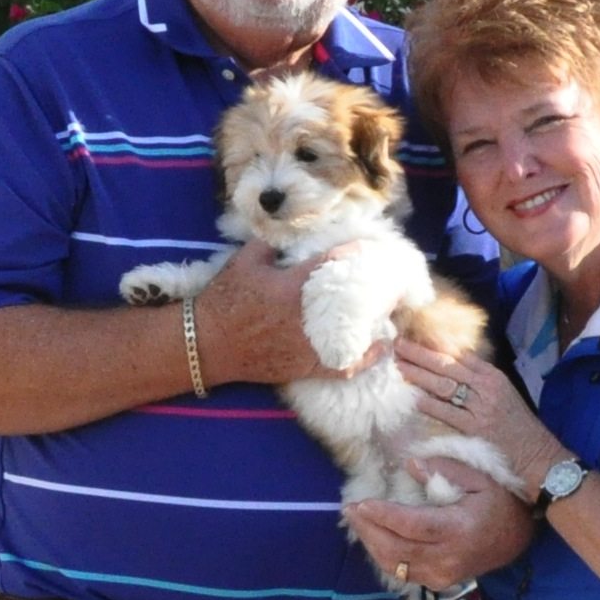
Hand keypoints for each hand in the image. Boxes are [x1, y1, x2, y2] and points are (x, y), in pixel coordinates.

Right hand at [198, 241, 387, 385]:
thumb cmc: (224, 300)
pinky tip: (381, 348)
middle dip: (374, 290)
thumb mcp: (243, 262)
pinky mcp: (304, 366)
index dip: (354, 254)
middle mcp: (305, 318)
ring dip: (373, 322)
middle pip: (351, 302)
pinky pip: (342, 366)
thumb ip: (269, 245)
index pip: (332, 265)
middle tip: (393, 280)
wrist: (207, 344)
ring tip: (390, 310)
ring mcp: (307, 345)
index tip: (370, 247)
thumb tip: (288, 233)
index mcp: (291, 287)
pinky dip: (364, 359)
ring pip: (352, 334)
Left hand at [345, 460, 534, 589]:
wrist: (518, 538)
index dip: (382, 516)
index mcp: (457, 530)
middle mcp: (448, 558)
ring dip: (371, 544)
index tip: (360, 503)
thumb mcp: (477, 478)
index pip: (411, 526)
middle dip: (368, 530)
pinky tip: (374, 538)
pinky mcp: (440, 582)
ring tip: (356, 522)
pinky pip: (405, 573)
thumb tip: (410, 465)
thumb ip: (443, 470)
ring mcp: (443, 575)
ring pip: (396, 566)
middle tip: (349, 510)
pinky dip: (385, 556)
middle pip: (397, 550)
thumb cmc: (499, 502)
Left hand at [396, 340, 565, 500]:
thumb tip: (452, 368)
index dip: (435, 345)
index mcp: (493, 376)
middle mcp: (487, 387)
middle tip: (398, 345)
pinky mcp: (477, 428)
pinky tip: (414, 398)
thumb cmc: (518, 427)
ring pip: (444, 385)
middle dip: (420, 354)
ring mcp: (482, 407)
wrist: (539, 456)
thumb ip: (479, 381)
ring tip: (399, 366)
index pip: (459, 354)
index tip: (415, 337)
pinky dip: (430, 404)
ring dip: (418, 374)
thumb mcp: (503, 395)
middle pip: (447, 365)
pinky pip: (448, 413)